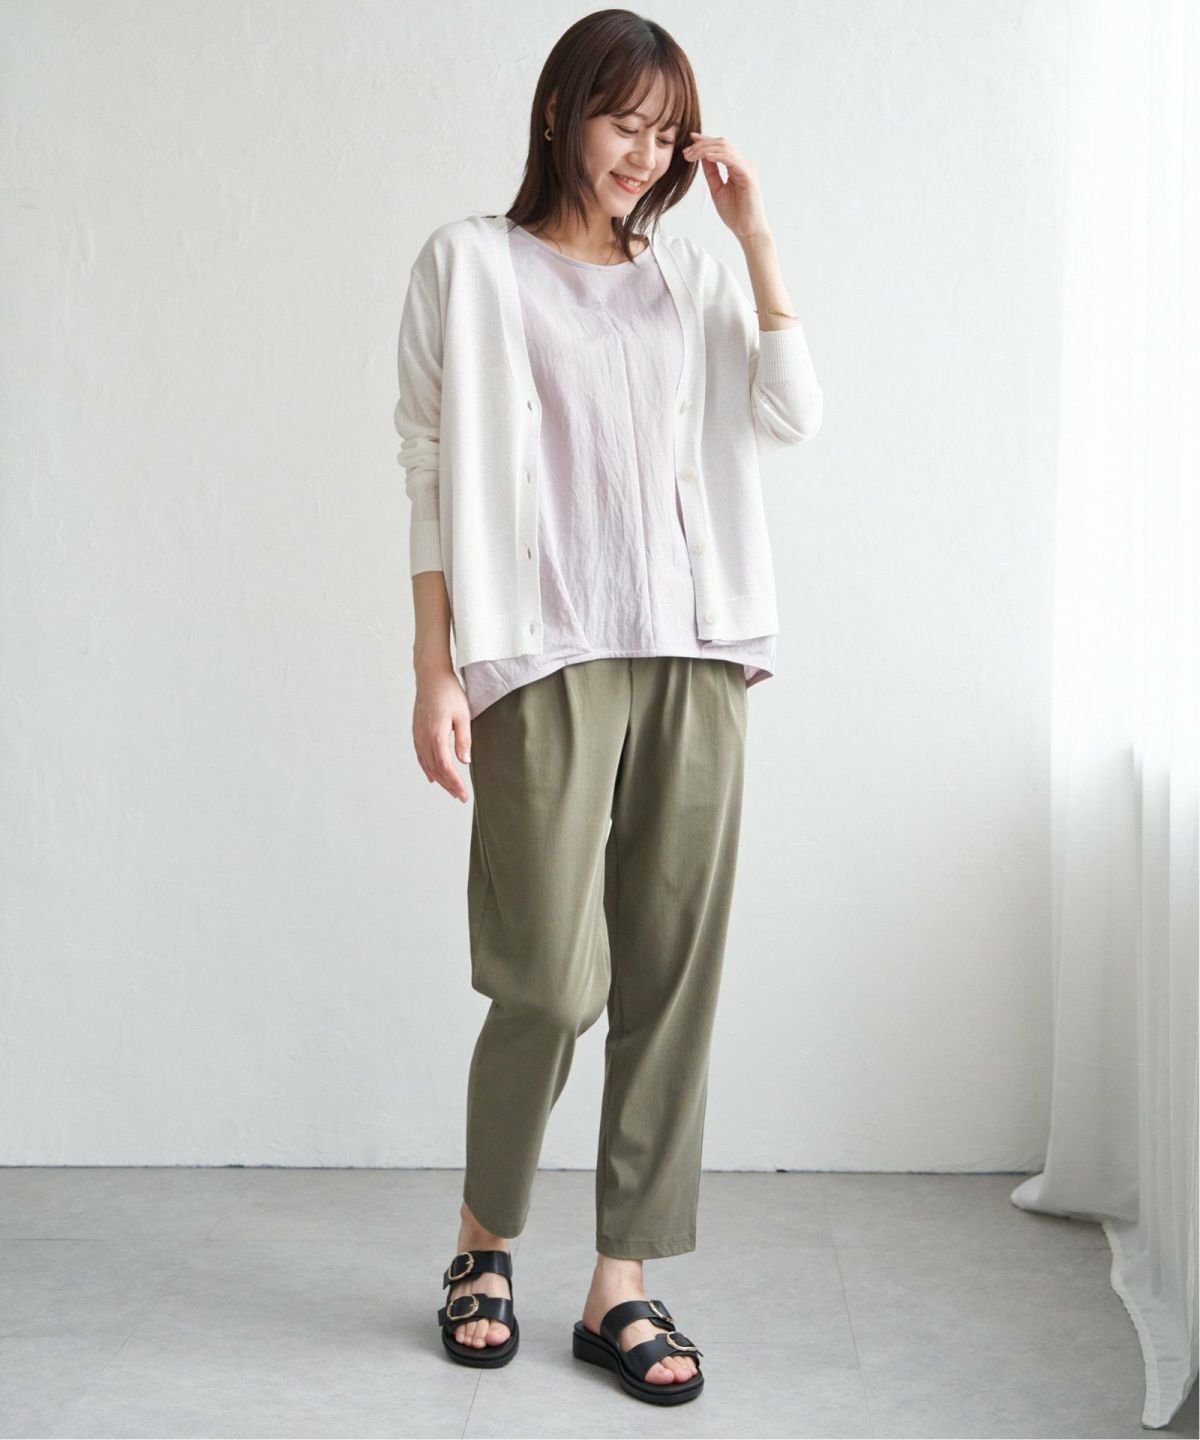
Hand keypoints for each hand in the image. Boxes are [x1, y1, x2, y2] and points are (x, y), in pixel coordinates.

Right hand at [413, 667, 471, 802]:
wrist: (430, 676)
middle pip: (435, 769)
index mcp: (436, 735)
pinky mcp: (416, 731)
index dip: (454, 783)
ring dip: (439, 779)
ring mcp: (418, 735)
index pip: (445, 767)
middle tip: (460, 797)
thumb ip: (463, 739)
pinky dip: (427, 768)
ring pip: (426, 764)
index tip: (463, 795)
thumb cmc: (449, 692)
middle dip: (448, 785)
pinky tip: (433, 776)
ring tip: (450, 789)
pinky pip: (420, 756)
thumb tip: (464, 762)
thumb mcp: (463, 715)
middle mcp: (423, 738)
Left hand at [681, 131, 769, 240]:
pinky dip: (717, 156)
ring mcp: (746, 168)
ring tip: (690, 155)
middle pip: (721, 143)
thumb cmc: (735, 213)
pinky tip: (705, 157)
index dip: (705, 141)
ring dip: (705, 149)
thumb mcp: (717, 189)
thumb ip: (711, 172)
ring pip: (725, 148)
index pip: (720, 147)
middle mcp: (743, 163)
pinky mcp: (748, 175)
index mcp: (736, 166)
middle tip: (685, 152)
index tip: (689, 140)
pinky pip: (731, 159)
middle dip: (701, 144)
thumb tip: (702, 156)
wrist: (747, 230)